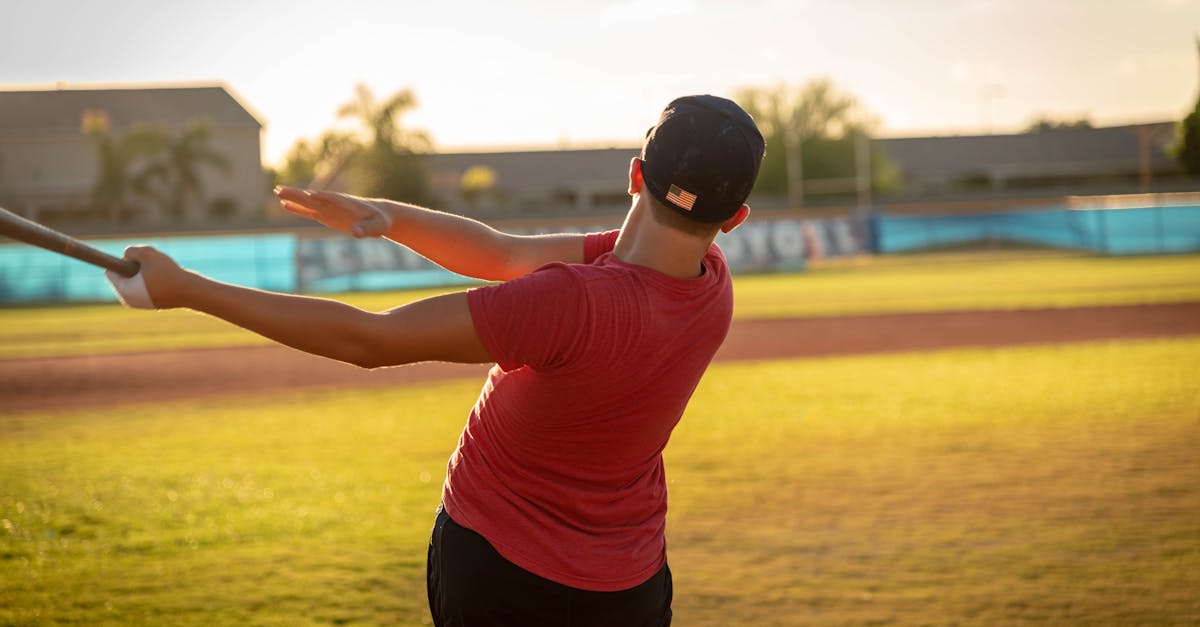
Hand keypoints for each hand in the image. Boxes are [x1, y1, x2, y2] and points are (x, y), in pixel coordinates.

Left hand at [106, 246, 189, 309]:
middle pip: (123, 276)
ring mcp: (141, 304)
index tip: (136, 259)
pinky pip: (146, 288)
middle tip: (152, 266)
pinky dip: (153, 281)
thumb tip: (127, 256)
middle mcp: (129, 300)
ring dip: (145, 273)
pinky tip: (165, 278)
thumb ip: (131, 251)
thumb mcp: (148, 254)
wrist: (192, 292)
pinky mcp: (152, 304)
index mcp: (124, 290)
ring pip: (135, 281)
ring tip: (160, 271)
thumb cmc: (169, 274)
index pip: (111, 271)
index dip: (122, 261)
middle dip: (134, 268)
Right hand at [275, 186, 391, 237]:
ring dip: (294, 198)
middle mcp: (335, 204)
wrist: (380, 216)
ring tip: (277, 192)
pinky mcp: (327, 215)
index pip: (333, 199)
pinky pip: (310, 212)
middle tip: (280, 190)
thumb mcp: (377, 227)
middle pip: (314, 198)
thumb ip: (367, 230)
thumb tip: (356, 234)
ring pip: (308, 203)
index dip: (323, 197)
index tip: (309, 195)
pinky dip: (298, 209)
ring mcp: (330, 209)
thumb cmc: (380, 221)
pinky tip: (285, 205)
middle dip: (299, 194)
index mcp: (348, 204)